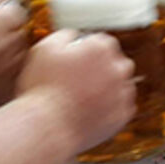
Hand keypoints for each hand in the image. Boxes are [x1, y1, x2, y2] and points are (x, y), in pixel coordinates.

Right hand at [0, 0, 31, 114]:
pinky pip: (22, 70)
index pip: (19, 12)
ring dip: (16, 50)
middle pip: (24, 31)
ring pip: (25, 51)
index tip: (5, 19)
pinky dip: (14, 68)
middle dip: (15, 31)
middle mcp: (0, 48)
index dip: (12, 14)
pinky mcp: (9, 86)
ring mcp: (6, 69)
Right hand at [14, 29, 136, 153]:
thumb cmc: (42, 89)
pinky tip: (92, 110)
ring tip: (85, 98)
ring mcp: (122, 93)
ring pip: (122, 85)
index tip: (78, 62)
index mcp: (100, 48)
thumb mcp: (45, 49)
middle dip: (103, 69)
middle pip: (116, 63)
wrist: (46, 127)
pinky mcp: (122, 115)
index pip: (103, 43)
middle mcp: (117, 68)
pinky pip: (122, 107)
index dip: (89, 52)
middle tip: (82, 80)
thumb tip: (75, 36)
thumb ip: (66, 35)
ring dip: (109, 88)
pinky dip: (111, 108)